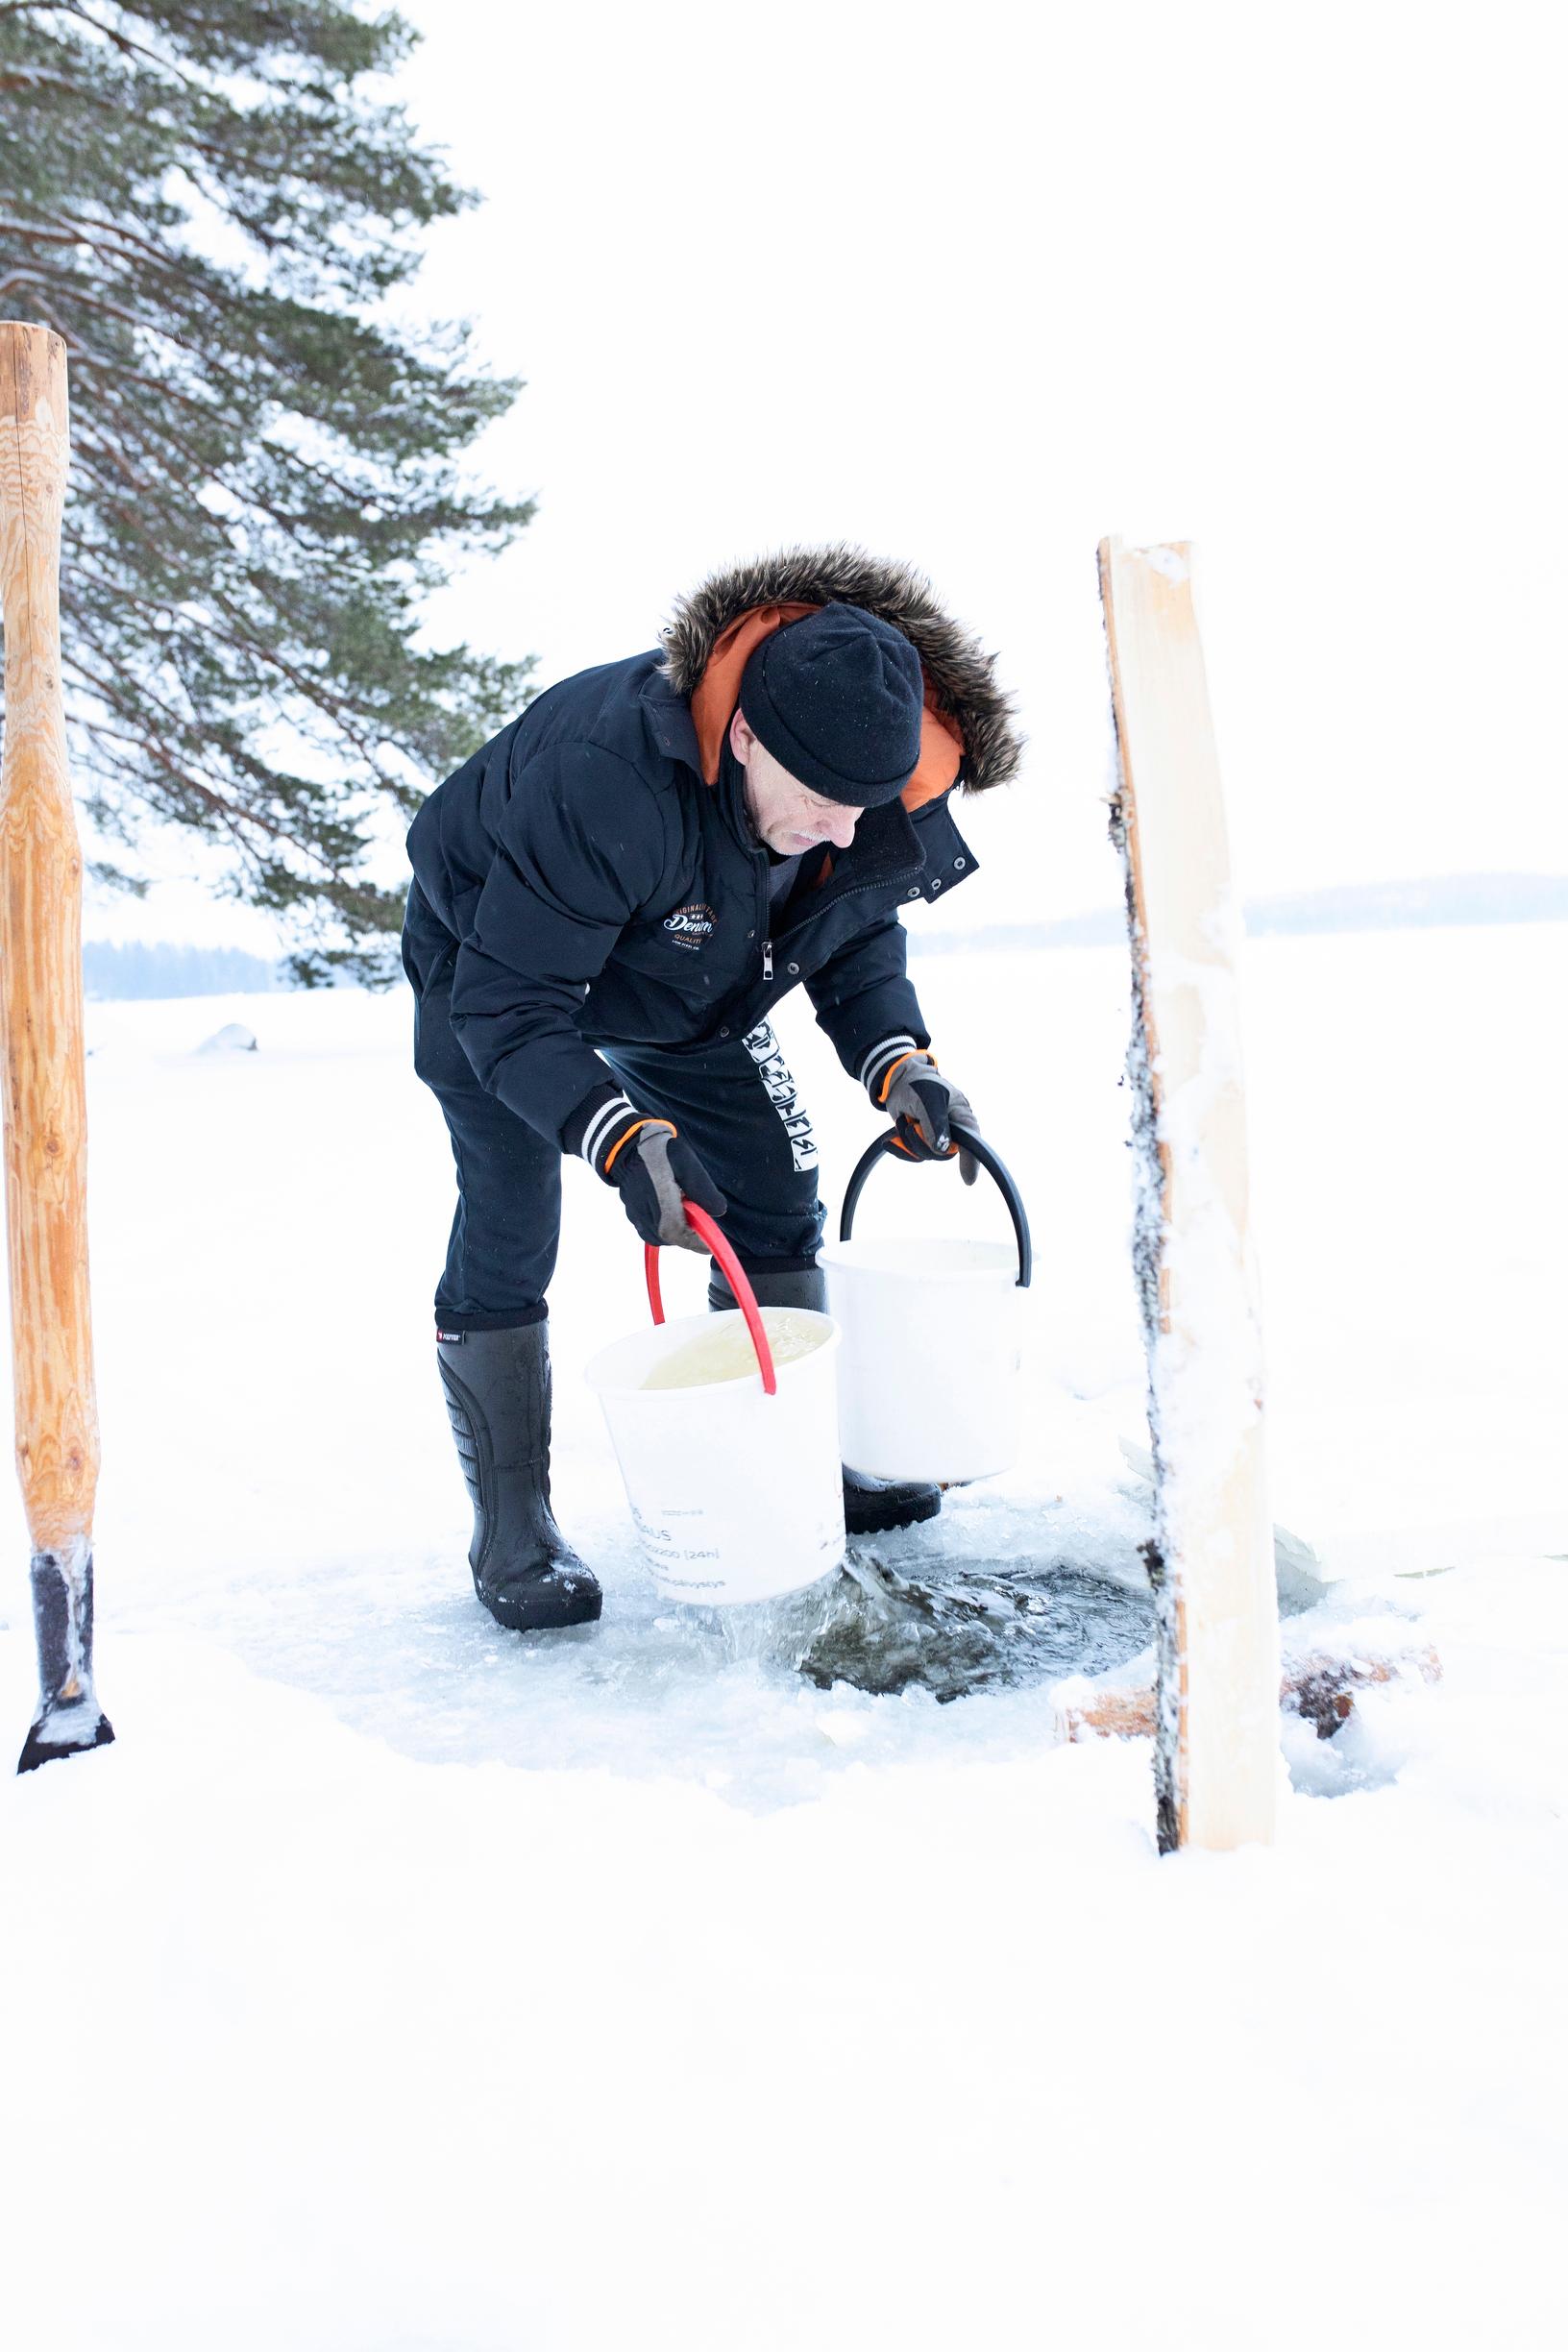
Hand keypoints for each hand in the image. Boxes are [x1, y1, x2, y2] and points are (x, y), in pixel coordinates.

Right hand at [604, 1119, 727, 1251]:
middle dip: (689, 1236)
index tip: (711, 1246)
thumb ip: (702, 1189)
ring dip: (677, 1231)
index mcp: (662, 1205)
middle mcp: (647, 1216)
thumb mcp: (687, 1164)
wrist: (629, 1146)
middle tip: (700, 1222)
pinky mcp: (633, 1215)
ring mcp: (637, 1217)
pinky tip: (670, 1209)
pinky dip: (665, 1227)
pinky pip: (651, 1231)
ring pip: (662, 1237)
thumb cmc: (661, 1153)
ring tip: (684, 1210)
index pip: (682, 1236)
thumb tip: (718, 1212)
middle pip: (673, 1239)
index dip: (698, 1243)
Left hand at [876, 1050, 978, 1184]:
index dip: (972, 1161)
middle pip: (943, 1154)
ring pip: (925, 1155)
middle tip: (912, 1125)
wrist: (898, 1081)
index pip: (972, 1143)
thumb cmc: (919, 1084)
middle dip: (922, 1143)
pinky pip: (914, 1155)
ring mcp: (937, 1137)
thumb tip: (942, 1149)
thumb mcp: (929, 1100)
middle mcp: (953, 1130)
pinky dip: (901, 1147)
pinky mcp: (922, 1140)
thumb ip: (936, 1123)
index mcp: (962, 1117)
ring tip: (906, 1119)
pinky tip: (892, 1139)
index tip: (968, 1180)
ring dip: (909, 1140)